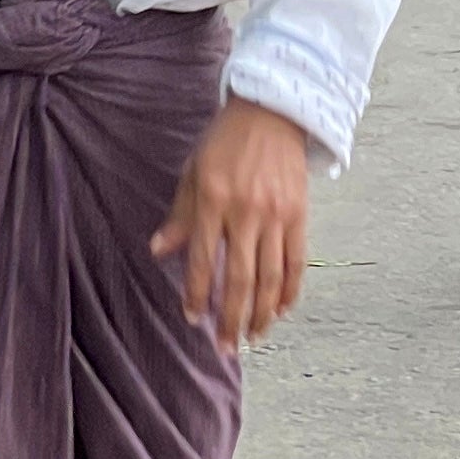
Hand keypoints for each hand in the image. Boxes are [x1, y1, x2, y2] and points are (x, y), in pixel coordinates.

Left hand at [149, 98, 311, 352]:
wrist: (273, 111)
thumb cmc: (226, 141)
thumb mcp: (194, 172)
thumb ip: (180, 215)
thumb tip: (160, 252)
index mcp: (213, 201)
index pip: (202, 261)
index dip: (197, 295)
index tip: (194, 319)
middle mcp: (246, 212)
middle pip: (239, 279)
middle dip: (232, 318)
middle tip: (226, 347)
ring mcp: (277, 215)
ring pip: (270, 277)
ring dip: (262, 313)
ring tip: (254, 338)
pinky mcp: (300, 214)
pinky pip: (296, 261)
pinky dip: (290, 289)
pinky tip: (282, 310)